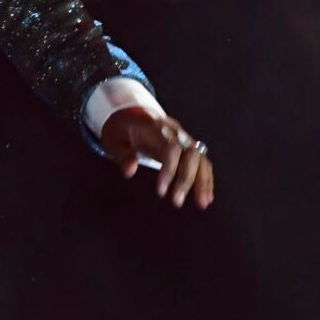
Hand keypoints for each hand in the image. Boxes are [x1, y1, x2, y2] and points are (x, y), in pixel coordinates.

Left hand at [100, 107, 215, 209]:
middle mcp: (176, 132)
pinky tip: (206, 197)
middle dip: (187, 179)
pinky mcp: (188, 147)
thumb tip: (129, 172)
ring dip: (203, 182)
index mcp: (157, 128)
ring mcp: (184, 139)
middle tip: (177, 202)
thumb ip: (122, 154)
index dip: (169, 169)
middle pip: (190, 154)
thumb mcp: (113, 139)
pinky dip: (206, 179)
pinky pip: (202, 162)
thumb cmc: (122, 129)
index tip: (161, 192)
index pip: (171, 148)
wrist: (133, 114)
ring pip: (201, 159)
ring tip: (202, 204)